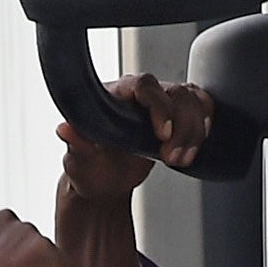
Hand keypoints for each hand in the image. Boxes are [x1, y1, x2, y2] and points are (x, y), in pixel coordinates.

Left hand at [54, 76, 212, 266]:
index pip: (144, 85)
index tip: (162, 133)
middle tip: (171, 158)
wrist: (104, 181)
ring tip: (180, 160)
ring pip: (192, 100)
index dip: (158, 105)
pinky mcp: (177, 117)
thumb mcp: (79, 160)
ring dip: (194, 132)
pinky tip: (193, 147)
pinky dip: (203, 128)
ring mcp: (161, 104)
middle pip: (176, 92)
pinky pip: (201, 108)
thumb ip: (76, 143)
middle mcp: (140, 96)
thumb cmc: (90, 167)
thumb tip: (64, 129)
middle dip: (182, 127)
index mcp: (116, 95)